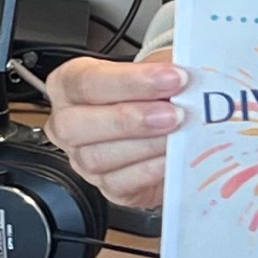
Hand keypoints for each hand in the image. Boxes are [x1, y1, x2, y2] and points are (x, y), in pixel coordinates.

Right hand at [44, 53, 185, 207]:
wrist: (166, 120)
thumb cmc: (154, 91)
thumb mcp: (156, 70)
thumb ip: (165, 71)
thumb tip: (189, 81)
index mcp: (68, 85)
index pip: (85, 82)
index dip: (129, 81)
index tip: (173, 78)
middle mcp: (67, 123)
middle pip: (77, 125)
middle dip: (130, 119)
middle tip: (175, 113)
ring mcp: (82, 159)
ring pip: (96, 158)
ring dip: (145, 145)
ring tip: (180, 133)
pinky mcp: (107, 187)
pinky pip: (120, 184)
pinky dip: (150, 170)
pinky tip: (173, 156)